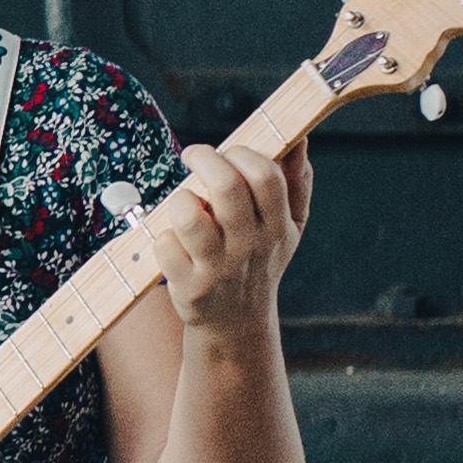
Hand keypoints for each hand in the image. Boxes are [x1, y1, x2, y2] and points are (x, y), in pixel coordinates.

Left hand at [145, 139, 310, 341]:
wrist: (237, 323)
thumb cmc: (260, 260)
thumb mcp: (289, 227)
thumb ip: (297, 182)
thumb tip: (299, 138)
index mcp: (277, 227)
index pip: (266, 176)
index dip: (241, 153)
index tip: (226, 151)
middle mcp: (250, 247)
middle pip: (225, 186)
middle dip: (203, 159)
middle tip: (192, 156)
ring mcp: (218, 268)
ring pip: (189, 216)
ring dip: (180, 199)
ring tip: (183, 203)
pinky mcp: (188, 287)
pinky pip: (165, 245)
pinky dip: (163, 236)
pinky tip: (174, 241)